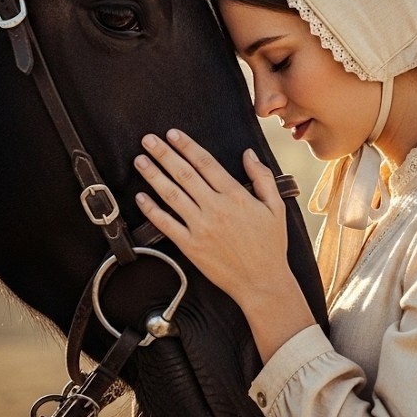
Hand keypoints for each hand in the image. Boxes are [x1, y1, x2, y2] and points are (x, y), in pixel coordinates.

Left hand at [132, 129, 295, 316]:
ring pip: (171, 195)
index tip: (173, 134)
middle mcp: (215, 208)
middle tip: (148, 140)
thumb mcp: (276, 207)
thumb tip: (248, 154)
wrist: (262, 282)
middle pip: (184, 174)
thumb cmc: (271, 245)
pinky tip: (141, 197)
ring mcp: (200, 227)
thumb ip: (262, 177)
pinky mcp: (190, 246)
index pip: (206, 163)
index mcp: (235, 196)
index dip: (187, 146)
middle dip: (164, 154)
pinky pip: (166, 224)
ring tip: (140, 160)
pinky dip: (152, 209)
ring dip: (154, 175)